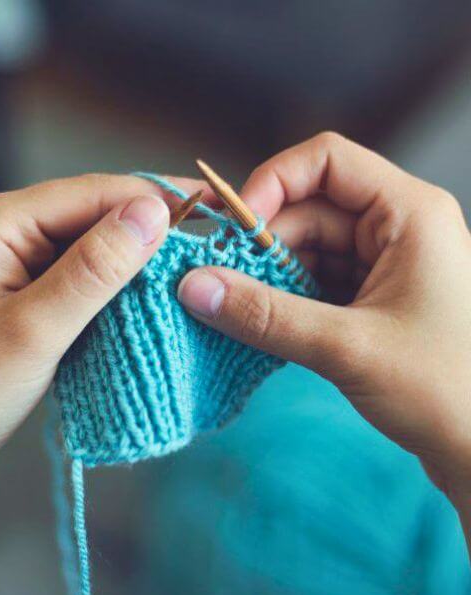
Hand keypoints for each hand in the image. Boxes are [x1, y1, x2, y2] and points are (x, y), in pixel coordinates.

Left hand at [0, 175, 177, 585]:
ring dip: (128, 257)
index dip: (156, 201)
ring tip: (189, 272)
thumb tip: (152, 213)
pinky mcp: (6, 282)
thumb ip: (93, 270)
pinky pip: (67, 268)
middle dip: (146, 229)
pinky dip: (103, 282)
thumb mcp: (35, 332)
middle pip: (89, 210)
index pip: (91, 192)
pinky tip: (141, 296)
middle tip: (213, 247)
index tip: (219, 215)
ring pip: (82, 240)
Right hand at [176, 132, 470, 507]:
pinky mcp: (377, 301)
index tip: (231, 232)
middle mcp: (399, 228)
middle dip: (259, 245)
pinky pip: (315, 283)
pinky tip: (257, 327)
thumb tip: (191, 286)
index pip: (324, 160)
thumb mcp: (347, 348)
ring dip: (267, 278)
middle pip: (307, 208)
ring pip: (306, 249)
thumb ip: (264, 314)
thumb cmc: (448, 391)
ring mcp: (389, 265)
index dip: (270, 184)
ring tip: (233, 312)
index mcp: (410, 214)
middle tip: (216, 285)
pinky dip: (283, 301)